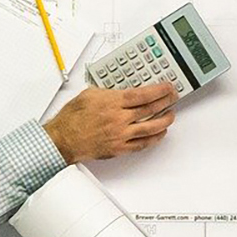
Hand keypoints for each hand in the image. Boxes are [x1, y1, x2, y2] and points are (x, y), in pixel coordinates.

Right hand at [44, 84, 178, 162]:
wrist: (63, 139)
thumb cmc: (72, 118)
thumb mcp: (90, 94)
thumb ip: (108, 91)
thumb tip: (120, 90)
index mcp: (112, 102)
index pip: (143, 95)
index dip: (159, 91)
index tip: (167, 88)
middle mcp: (119, 119)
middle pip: (150, 110)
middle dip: (165, 102)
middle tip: (173, 98)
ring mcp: (120, 135)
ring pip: (150, 128)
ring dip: (164, 121)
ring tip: (171, 115)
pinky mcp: (119, 148)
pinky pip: (141, 144)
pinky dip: (153, 139)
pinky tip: (159, 134)